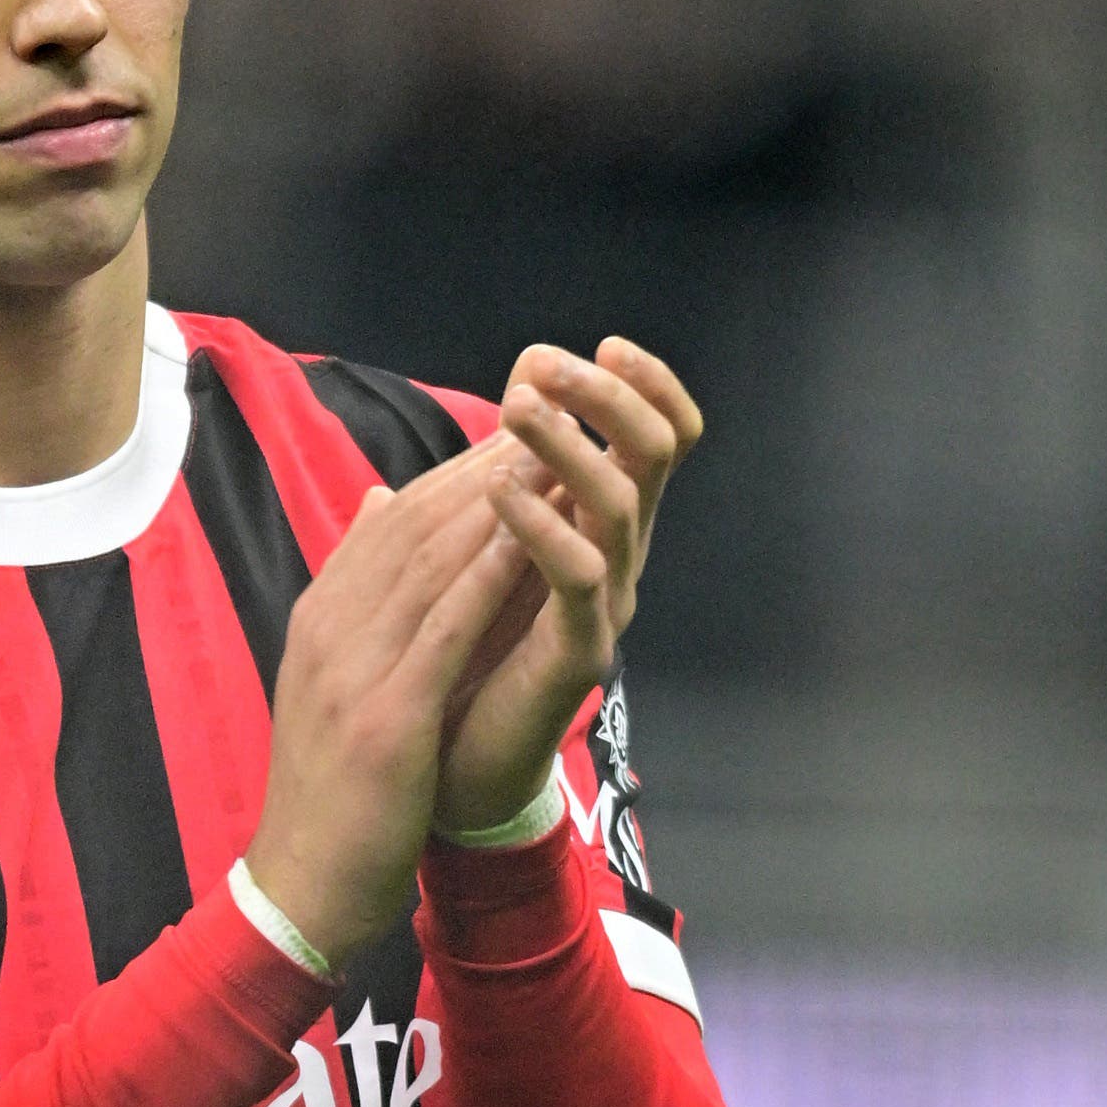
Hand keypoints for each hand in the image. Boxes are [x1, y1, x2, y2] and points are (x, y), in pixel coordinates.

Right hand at [247, 447, 536, 961]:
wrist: (302, 884)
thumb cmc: (329, 790)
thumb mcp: (329, 678)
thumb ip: (354, 592)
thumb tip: (374, 504)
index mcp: (319, 619)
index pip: (389, 524)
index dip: (453, 472)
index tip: (513, 433)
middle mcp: (330, 631)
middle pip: (411, 526)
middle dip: (480, 467)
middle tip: (545, 417)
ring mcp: (352, 670)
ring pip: (429, 563)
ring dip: (493, 502)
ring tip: (549, 450)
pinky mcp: (386, 714)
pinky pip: (445, 628)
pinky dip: (488, 575)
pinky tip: (532, 535)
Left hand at [433, 337, 702, 834]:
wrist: (448, 764)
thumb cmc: (467, 645)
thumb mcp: (487, 542)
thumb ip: (505, 469)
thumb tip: (516, 384)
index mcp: (601, 523)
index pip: (658, 438)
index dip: (645, 387)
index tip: (603, 343)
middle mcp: (620, 557)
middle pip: (653, 456)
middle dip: (608, 399)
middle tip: (550, 369)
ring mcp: (606, 605)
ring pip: (620, 506)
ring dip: (568, 449)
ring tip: (516, 408)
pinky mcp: (579, 653)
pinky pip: (577, 579)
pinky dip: (540, 527)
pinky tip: (498, 492)